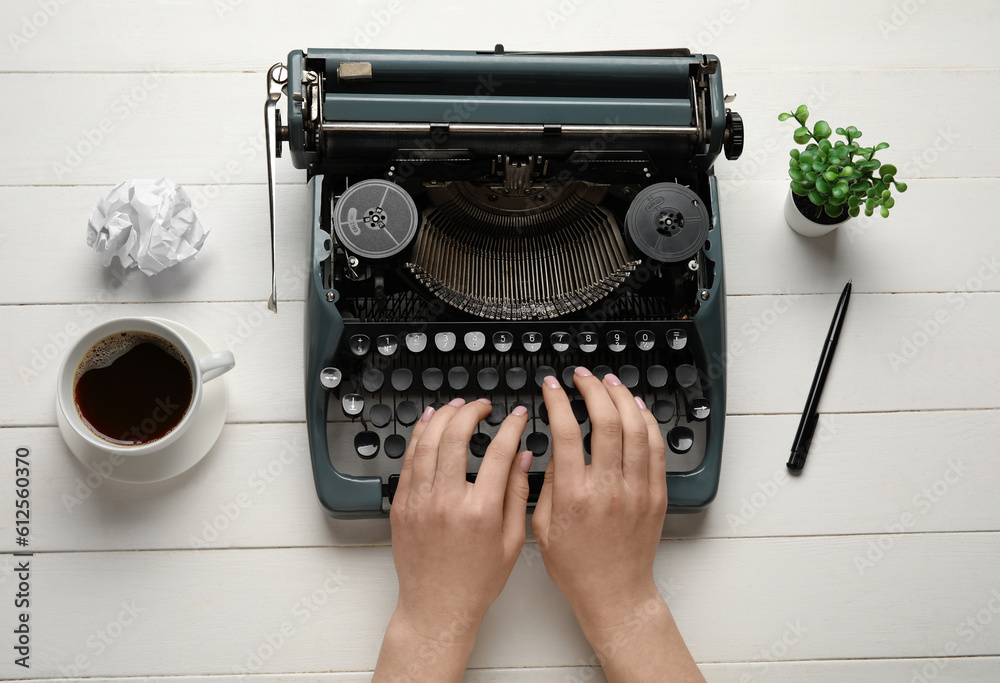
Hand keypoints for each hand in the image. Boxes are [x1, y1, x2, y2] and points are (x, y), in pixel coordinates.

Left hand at [374, 398, 531, 682]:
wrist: (437, 607)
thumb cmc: (476, 582)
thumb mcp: (511, 541)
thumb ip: (517, 494)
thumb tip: (523, 456)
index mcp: (480, 512)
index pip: (499, 452)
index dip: (510, 426)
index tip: (516, 416)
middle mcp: (447, 502)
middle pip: (457, 437)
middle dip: (471, 412)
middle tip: (482, 406)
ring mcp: (420, 502)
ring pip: (427, 442)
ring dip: (443, 417)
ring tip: (456, 407)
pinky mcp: (402, 505)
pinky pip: (408, 461)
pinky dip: (419, 436)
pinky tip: (429, 424)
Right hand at [532, 368, 702, 681]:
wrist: (615, 592)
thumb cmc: (576, 566)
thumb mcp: (542, 525)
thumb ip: (547, 482)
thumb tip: (555, 446)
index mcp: (574, 495)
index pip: (567, 431)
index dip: (557, 400)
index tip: (551, 386)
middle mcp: (608, 488)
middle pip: (606, 420)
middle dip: (592, 388)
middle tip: (582, 377)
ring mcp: (637, 489)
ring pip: (635, 427)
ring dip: (621, 397)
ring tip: (608, 383)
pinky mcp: (655, 494)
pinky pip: (655, 447)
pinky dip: (646, 421)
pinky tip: (635, 408)